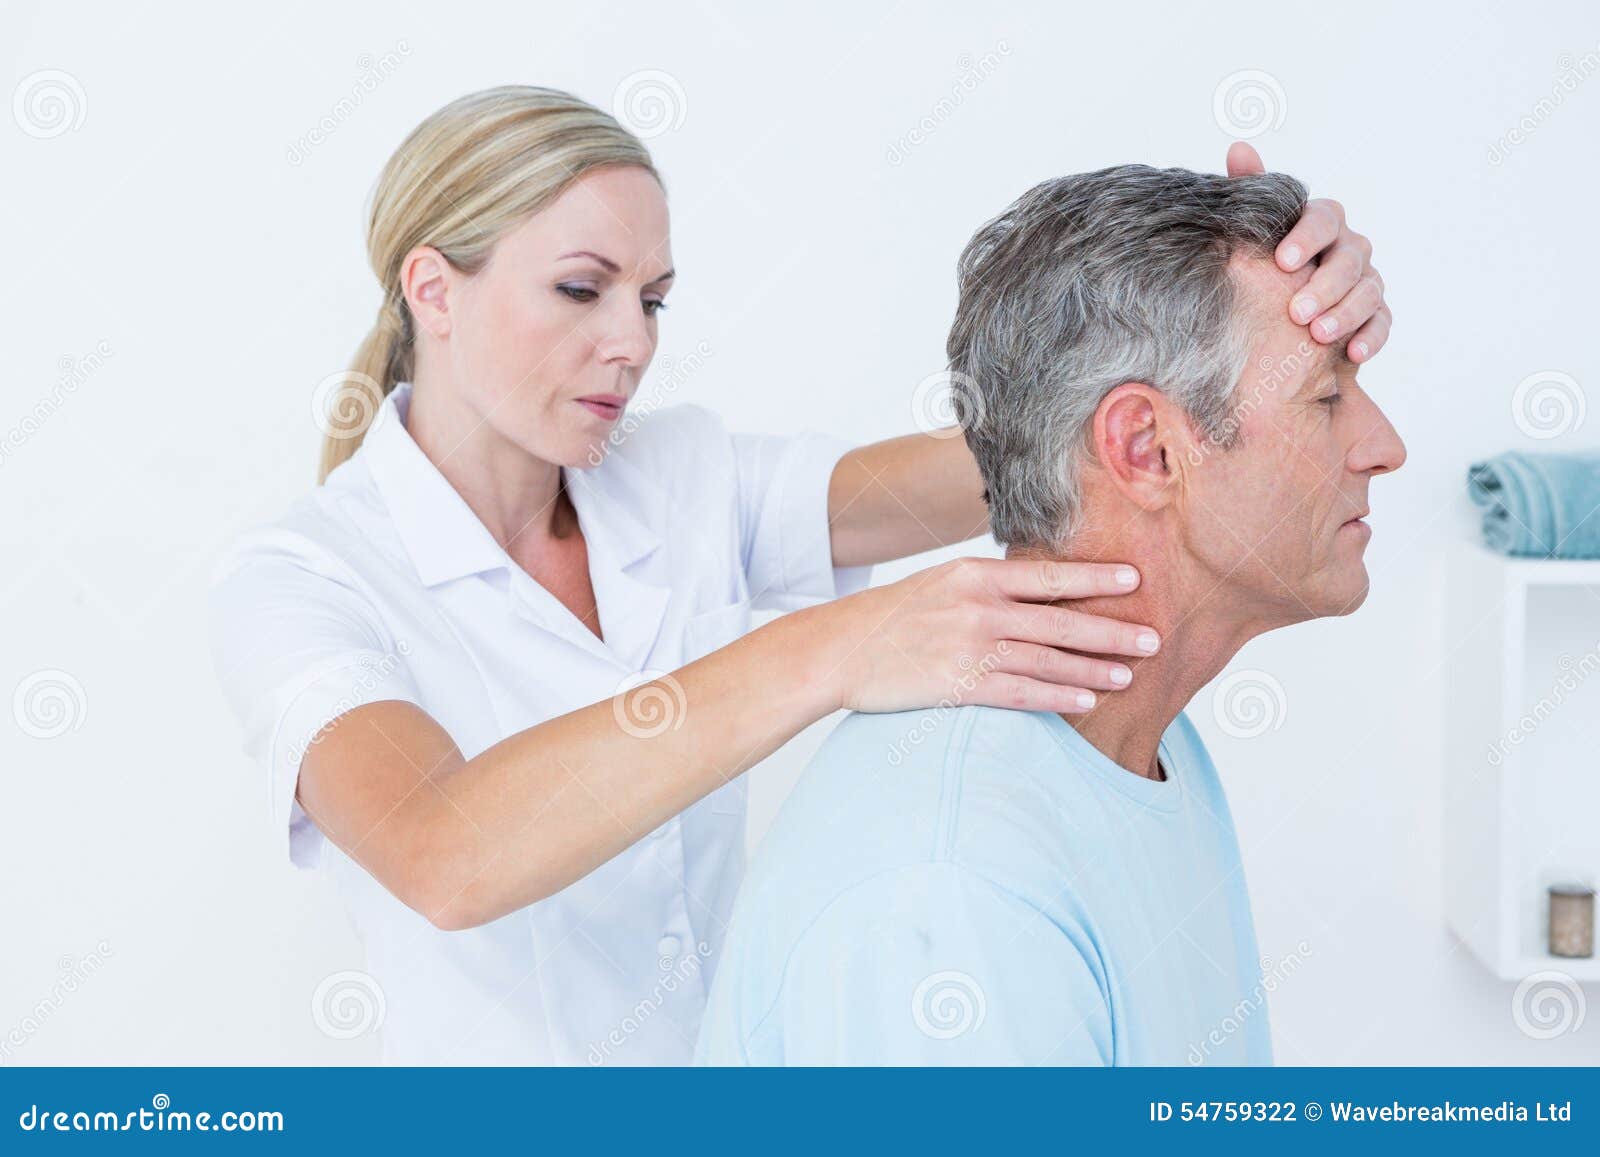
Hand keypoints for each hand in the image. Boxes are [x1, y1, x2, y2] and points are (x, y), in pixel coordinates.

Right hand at [823, 557, 1157, 715]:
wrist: (841, 649)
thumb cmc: (892, 617)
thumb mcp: (939, 584)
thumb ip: (988, 587)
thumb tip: (1040, 592)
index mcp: (974, 575)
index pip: (1048, 575)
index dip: (1096, 576)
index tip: (1136, 578)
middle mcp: (978, 608)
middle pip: (1060, 620)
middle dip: (1112, 630)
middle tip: (1154, 637)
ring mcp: (969, 648)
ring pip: (1047, 659)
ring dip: (1093, 669)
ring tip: (1129, 675)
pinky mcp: (959, 685)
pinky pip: (1021, 693)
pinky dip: (1057, 696)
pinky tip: (1086, 700)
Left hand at [1226, 142, 1390, 363]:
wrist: (1273, 324)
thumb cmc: (1262, 269)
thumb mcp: (1252, 234)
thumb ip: (1250, 193)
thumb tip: (1239, 147)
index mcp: (1319, 224)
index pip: (1322, 217)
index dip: (1306, 237)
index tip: (1282, 261)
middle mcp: (1348, 248)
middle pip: (1350, 257)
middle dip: (1324, 285)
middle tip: (1296, 311)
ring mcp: (1365, 281)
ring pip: (1368, 291)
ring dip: (1345, 313)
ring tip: (1318, 334)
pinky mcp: (1374, 316)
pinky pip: (1382, 323)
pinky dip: (1371, 337)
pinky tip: (1353, 352)